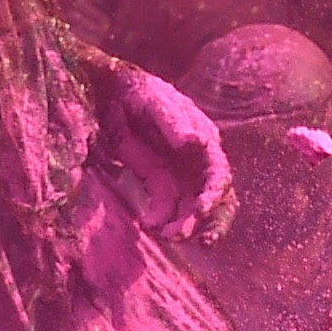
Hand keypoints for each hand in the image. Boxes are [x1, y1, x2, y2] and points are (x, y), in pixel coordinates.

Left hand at [103, 61, 232, 234]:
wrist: (112, 95)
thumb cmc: (140, 92)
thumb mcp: (155, 102)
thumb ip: (173, 121)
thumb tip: (194, 142)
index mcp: (205, 141)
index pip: (219, 173)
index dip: (215, 194)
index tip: (203, 210)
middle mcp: (197, 163)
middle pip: (211, 199)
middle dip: (206, 221)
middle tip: (193, 238)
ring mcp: (178, 175)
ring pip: (189, 209)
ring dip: (183, 225)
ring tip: (167, 235)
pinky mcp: (158, 184)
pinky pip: (165, 208)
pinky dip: (160, 220)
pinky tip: (148, 224)